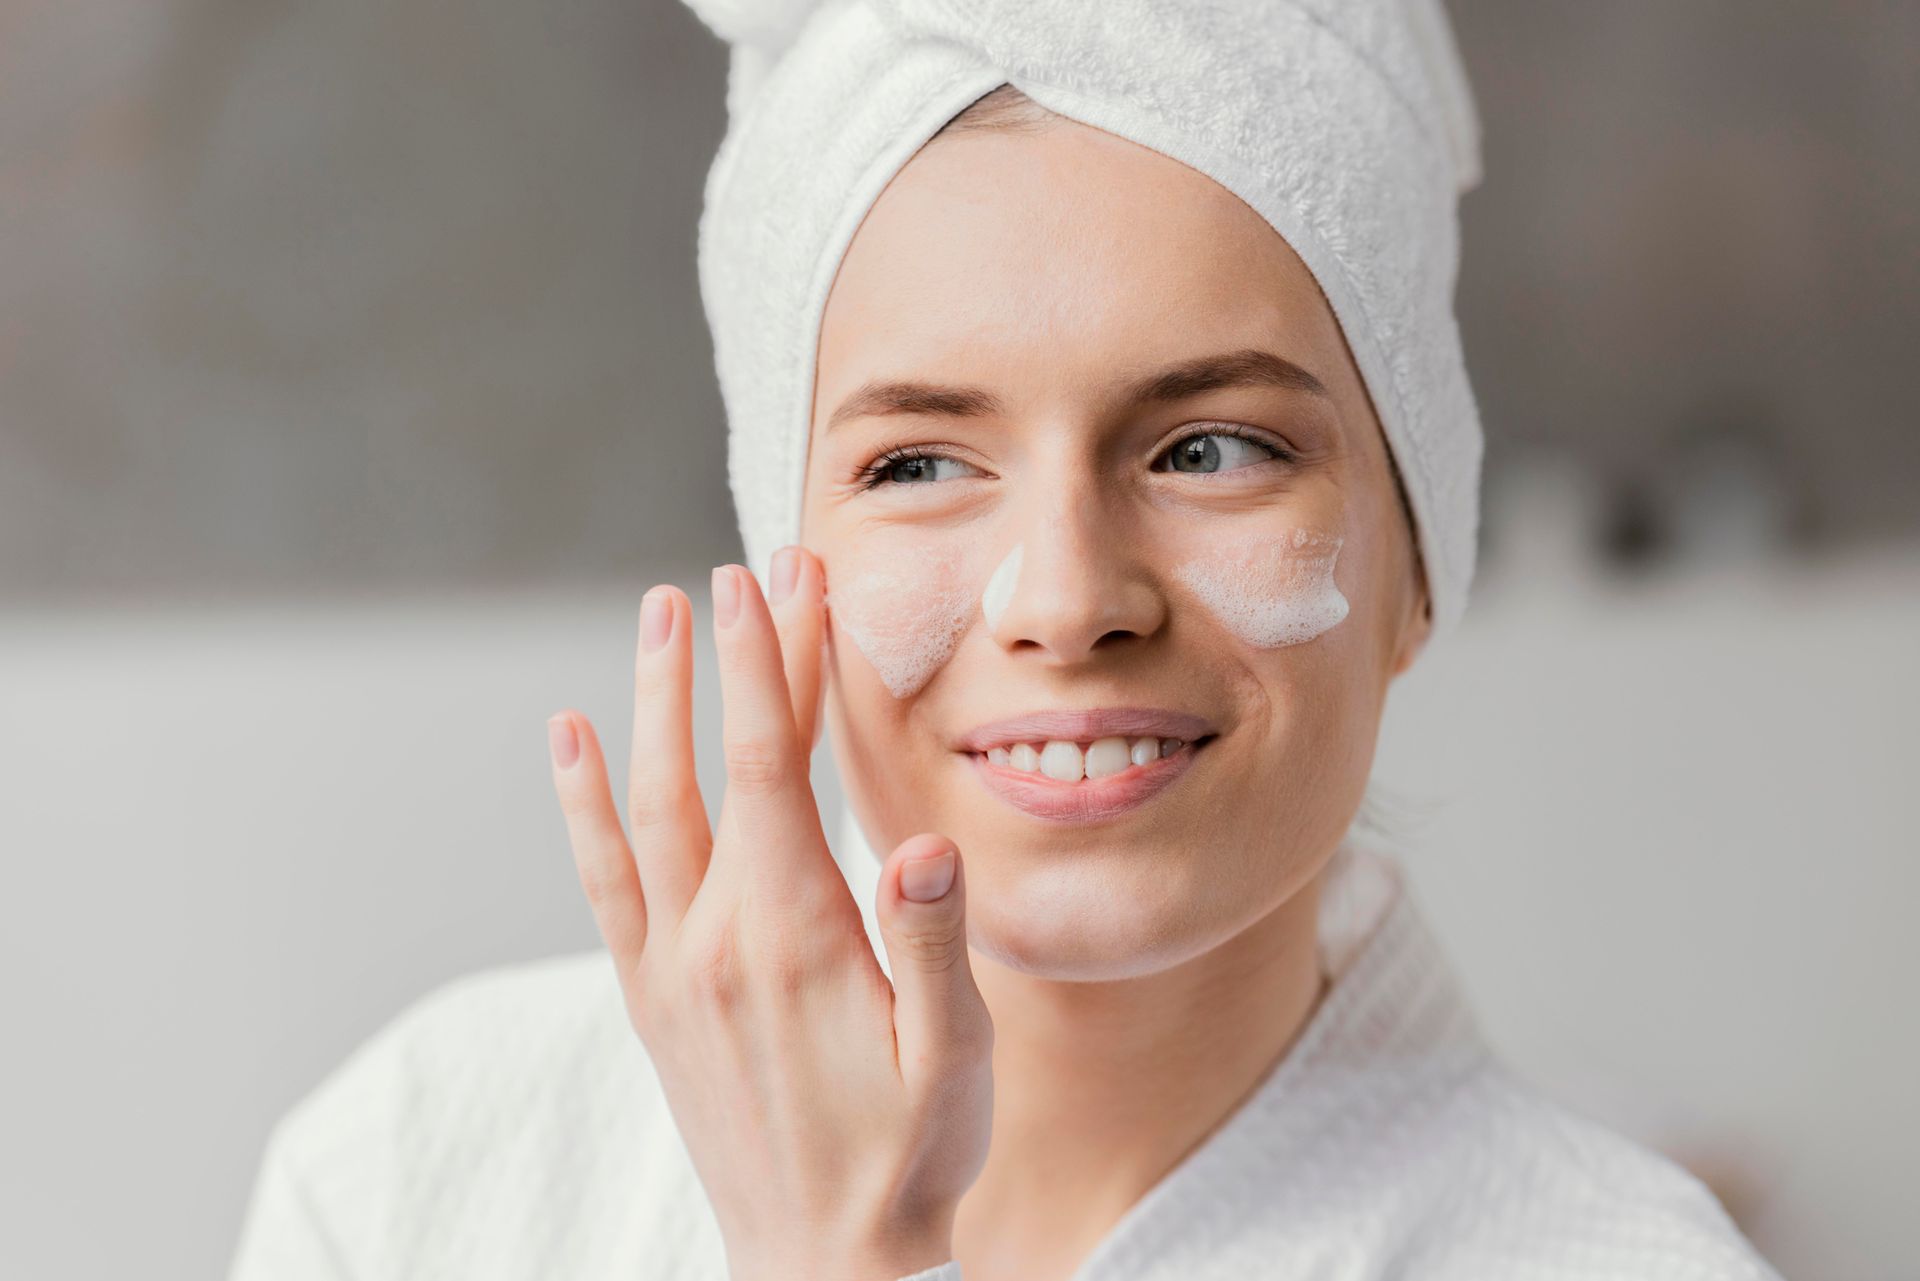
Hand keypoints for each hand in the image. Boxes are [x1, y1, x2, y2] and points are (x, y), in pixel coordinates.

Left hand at [545, 547, 993, 1280]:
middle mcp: (713, 939)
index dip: (772, 663)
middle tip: (735, 568)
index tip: (773, 578)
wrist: (821, 1266)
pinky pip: (604, 878)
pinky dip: (583, 802)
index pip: (773, 766)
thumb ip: (932, 945)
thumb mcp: (954, 1061)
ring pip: (648, 805)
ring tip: (658, 613)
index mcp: (792, 936)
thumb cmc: (908, 1161)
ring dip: (652, 703)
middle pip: (714, 765)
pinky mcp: (652, 997)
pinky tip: (573, 737)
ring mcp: (670, 967)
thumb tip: (919, 843)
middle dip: (725, 658)